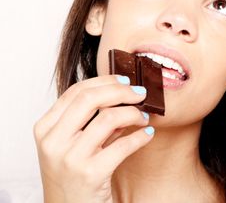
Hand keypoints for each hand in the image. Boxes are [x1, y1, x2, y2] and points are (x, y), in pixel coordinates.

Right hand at [33, 75, 153, 202]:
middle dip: (121, 91)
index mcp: (45, 129)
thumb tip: (123, 95)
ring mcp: (70, 158)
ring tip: (144, 118)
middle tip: (140, 93)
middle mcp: (53, 142)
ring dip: (134, 114)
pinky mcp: (90, 174)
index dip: (105, 81)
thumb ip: (91, 122)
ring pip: (109, 118)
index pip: (76, 92)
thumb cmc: (75, 177)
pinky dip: (141, 137)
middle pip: (90, 98)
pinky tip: (147, 135)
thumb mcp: (74, 146)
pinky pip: (124, 145)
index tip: (125, 80)